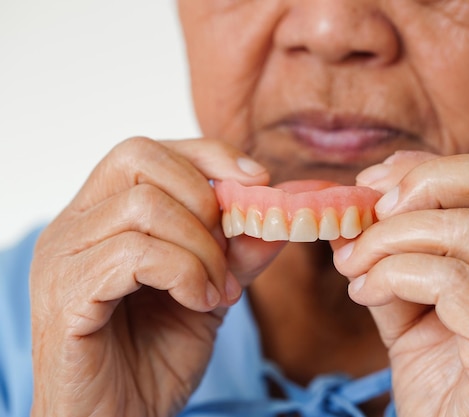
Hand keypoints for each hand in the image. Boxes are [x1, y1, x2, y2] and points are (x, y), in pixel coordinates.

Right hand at [29, 137, 283, 416]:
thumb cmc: (152, 360)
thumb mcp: (209, 294)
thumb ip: (236, 253)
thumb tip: (278, 216)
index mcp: (101, 216)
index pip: (148, 151)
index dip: (208, 154)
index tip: (257, 179)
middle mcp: (75, 226)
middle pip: (138, 156)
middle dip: (203, 196)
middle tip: (227, 247)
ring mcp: (63, 257)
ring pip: (144, 206)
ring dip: (201, 247)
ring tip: (216, 290)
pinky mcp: (66, 295)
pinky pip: (135, 253)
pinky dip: (183, 272)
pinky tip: (198, 302)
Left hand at [333, 152, 468, 416]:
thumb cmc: (441, 384)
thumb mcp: (411, 308)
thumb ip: (391, 259)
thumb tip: (351, 217)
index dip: (430, 168)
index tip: (373, 184)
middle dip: (420, 185)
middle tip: (367, 215)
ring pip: (462, 230)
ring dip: (388, 241)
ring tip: (354, 269)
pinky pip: (448, 279)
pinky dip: (393, 275)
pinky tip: (366, 294)